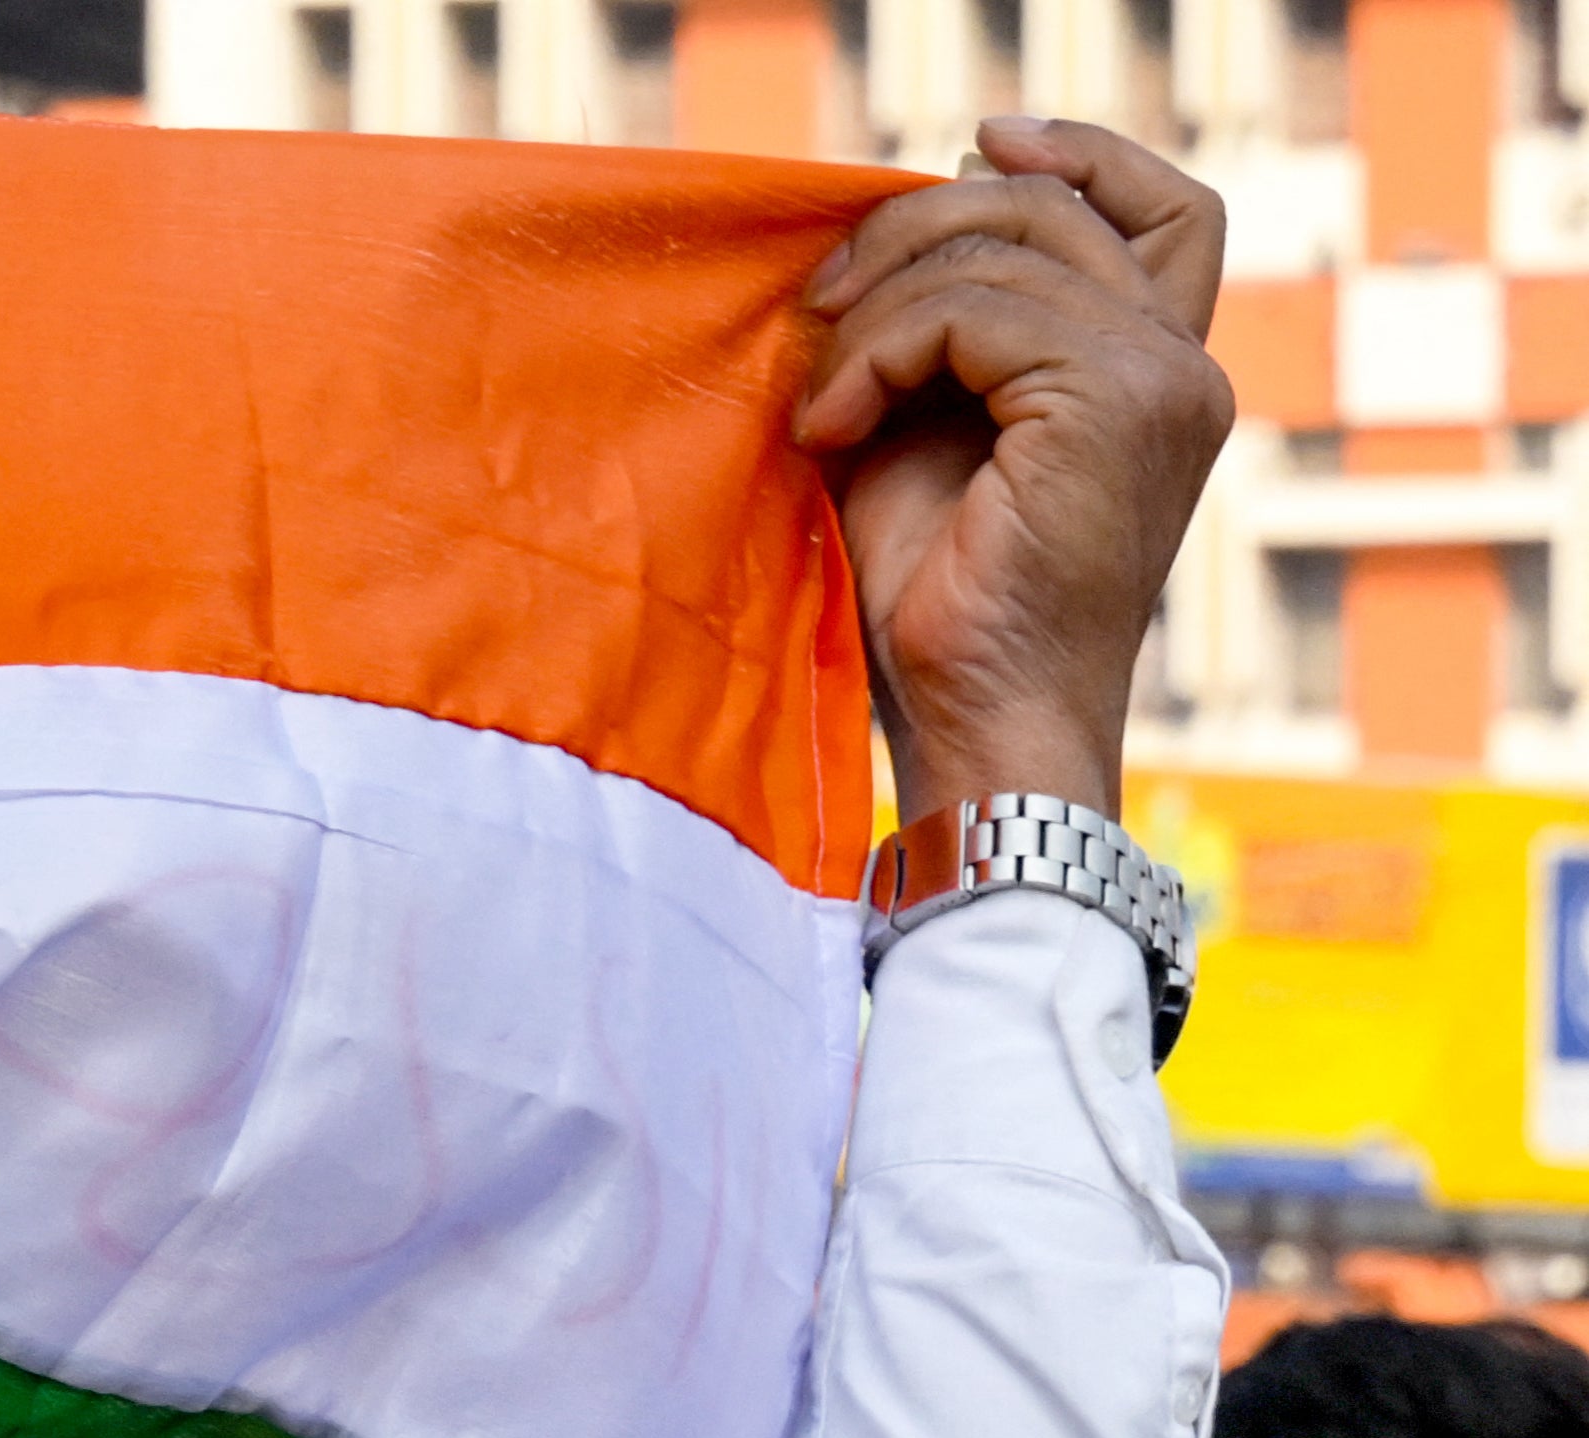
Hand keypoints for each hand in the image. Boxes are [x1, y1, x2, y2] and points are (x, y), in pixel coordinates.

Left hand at [799, 116, 1233, 818]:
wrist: (974, 723)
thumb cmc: (940, 607)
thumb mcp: (930, 438)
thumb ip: (942, 339)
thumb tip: (886, 240)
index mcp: (1157, 374)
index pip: (1163, 208)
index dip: (1076, 157)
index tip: (978, 144)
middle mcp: (1184, 367)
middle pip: (1055, 208)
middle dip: (919, 227)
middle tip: (825, 304)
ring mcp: (1161, 380)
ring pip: (1002, 248)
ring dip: (880, 309)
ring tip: (822, 403)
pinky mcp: (1110, 402)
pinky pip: (971, 310)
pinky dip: (879, 354)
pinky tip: (832, 433)